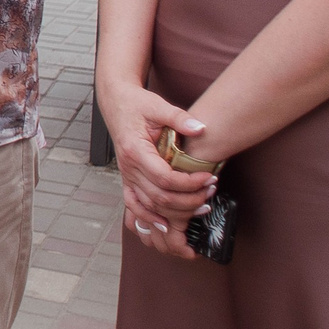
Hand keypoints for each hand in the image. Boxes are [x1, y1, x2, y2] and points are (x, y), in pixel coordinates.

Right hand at [101, 81, 216, 262]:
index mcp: (135, 151)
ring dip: (177, 211)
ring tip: (201, 204)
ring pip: (151, 205)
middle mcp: (128, 168)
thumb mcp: (158, 106)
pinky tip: (166, 225)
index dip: (189, 183)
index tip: (209, 177)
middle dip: (189, 199)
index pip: (164, 178)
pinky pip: (135, 205)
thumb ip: (179, 117)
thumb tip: (201, 128)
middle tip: (211, 191)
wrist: (116, 104)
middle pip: (159, 197)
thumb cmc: (137, 105)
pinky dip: (149, 218)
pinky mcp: (128, 180)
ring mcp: (126, 176)